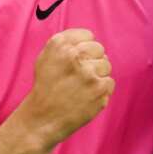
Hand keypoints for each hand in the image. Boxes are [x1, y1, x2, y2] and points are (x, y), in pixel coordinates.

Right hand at [19, 28, 114, 147]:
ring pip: (106, 66)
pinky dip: (101, 91)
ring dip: (97, 76)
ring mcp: (89, 73)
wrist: (43, 118)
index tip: (76, 61)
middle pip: (99, 50)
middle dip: (92, 61)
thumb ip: (66, 43)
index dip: (84, 49)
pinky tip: (87, 97)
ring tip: (81, 88)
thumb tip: (90, 38)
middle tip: (79, 77)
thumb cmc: (45, 87)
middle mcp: (74, 55)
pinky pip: (109, 83)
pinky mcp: (99, 90)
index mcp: (60, 44)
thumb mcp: (45, 58)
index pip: (88, 36)